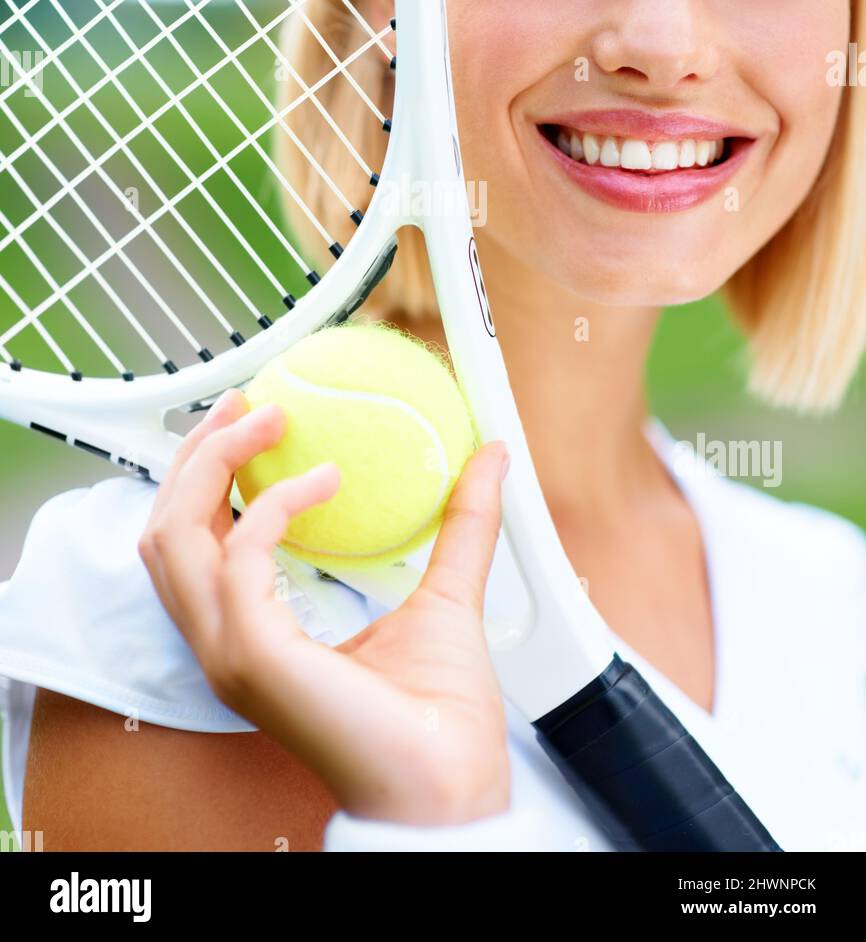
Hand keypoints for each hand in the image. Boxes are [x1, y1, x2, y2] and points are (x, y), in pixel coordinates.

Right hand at [138, 390, 511, 826]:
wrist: (452, 784)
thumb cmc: (441, 718)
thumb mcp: (448, 594)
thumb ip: (463, 524)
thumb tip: (491, 455)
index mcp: (253, 633)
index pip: (193, 544)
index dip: (207, 474)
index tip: (252, 416)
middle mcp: (226, 643)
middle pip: (164, 531)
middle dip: (195, 454)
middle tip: (249, 401)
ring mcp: (231, 653)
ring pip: (173, 536)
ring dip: (217, 463)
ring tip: (271, 419)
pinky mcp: (253, 656)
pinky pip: (239, 556)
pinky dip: (275, 504)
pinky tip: (326, 482)